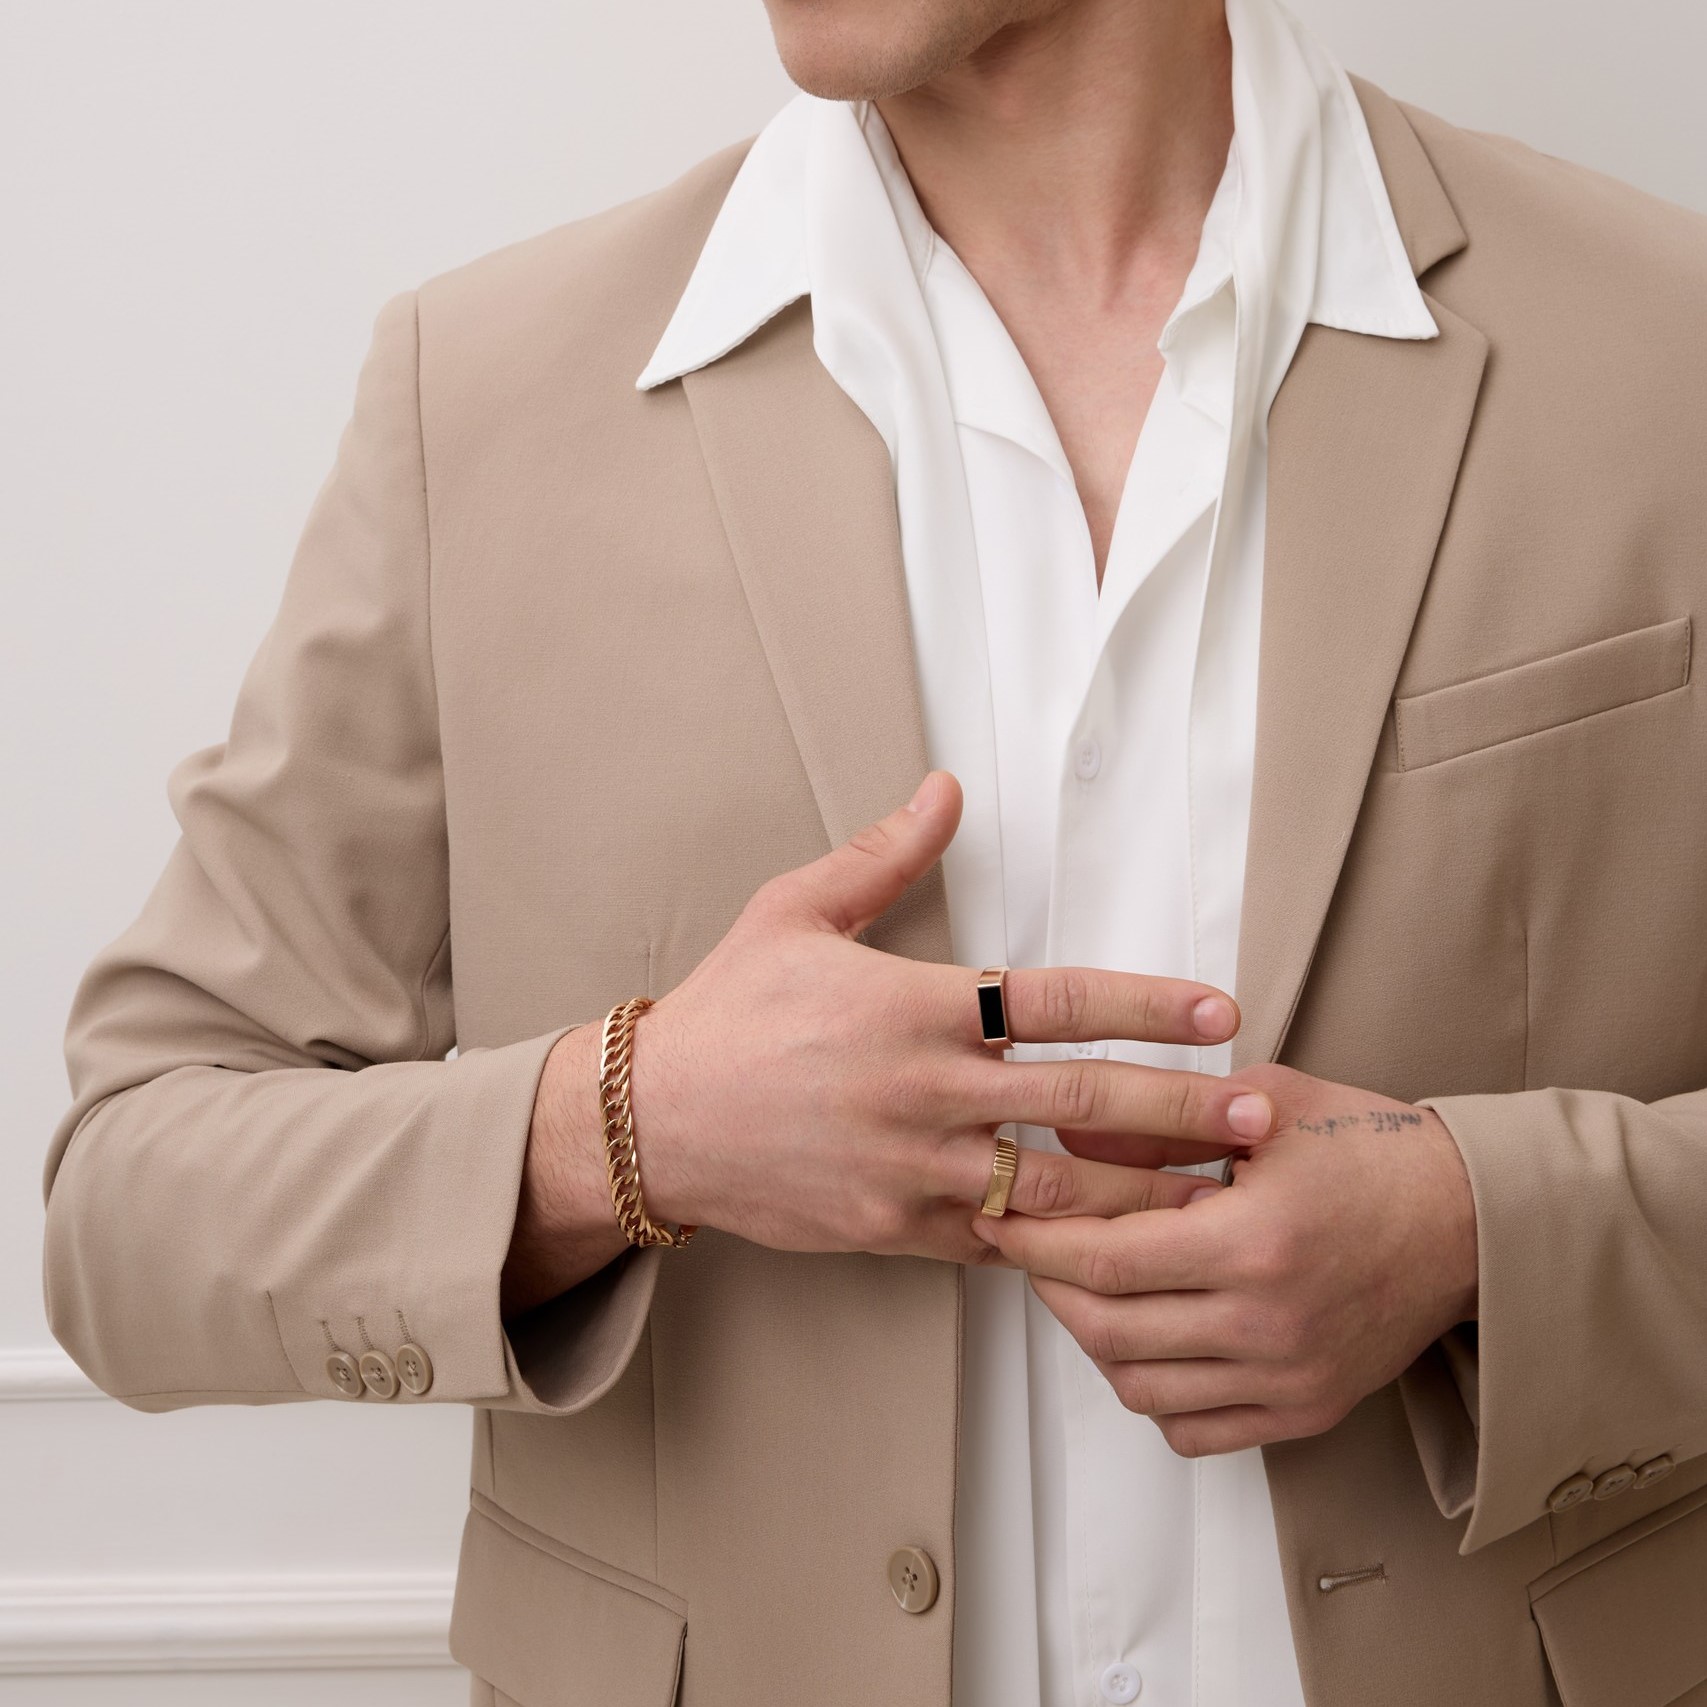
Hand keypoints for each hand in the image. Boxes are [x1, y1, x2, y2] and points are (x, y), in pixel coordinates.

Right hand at [503, 771, 1276, 1313]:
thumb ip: (885, 855)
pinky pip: (997, 1241)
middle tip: (1259, 1111)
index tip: (1219, 1009)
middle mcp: (923, 1092)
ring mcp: (912, 1171)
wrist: (654, 1123)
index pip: (1054, 1001)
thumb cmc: (729, 1010)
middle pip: (1079, 1104)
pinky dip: (1061, 1243)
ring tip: (1219, 1194)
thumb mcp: (794, 911)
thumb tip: (946, 787)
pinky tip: (1121, 1247)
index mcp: (912, 1007)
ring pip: (1054, 1192)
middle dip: (1181, 1110)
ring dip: (1144, 1193)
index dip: (1146, 1005)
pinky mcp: (895, 1232)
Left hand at [969, 1063, 1478, 1457]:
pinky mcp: (1305, 1409)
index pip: (1105, 1258)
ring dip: (1091, 1340)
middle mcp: (1267, 1323)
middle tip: (1027, 1250)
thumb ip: (1156, 1128)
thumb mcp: (1261, 1107)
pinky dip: (1150, 1392)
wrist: (1470, 1216)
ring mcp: (1288, 1377)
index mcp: (1254, 1241)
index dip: (1037, 1240)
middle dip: (1048, 1287)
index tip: (1000, 1215)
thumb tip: (1065, 1142)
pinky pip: (1193, 1430)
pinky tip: (1144, 1340)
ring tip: (1080, 1288)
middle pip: (1108, 1330)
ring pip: (1140, 1387)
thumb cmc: (1368, 1149)